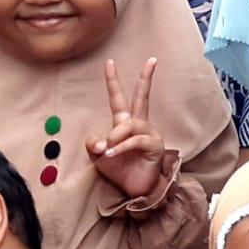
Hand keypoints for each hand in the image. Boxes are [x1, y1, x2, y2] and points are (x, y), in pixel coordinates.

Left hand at [88, 58, 166, 200]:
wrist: (135, 188)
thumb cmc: (119, 170)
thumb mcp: (98, 156)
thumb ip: (93, 145)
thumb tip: (98, 140)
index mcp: (125, 124)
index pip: (120, 98)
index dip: (113, 81)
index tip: (109, 63)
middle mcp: (140, 124)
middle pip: (142, 97)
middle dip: (146, 78)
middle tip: (151, 61)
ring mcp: (149, 133)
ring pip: (131, 124)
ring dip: (116, 135)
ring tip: (108, 148)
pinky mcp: (154, 145)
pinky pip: (135, 140)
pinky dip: (121, 146)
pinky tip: (112, 152)